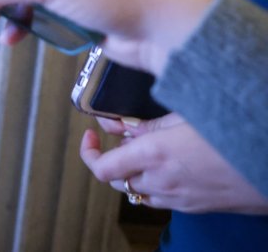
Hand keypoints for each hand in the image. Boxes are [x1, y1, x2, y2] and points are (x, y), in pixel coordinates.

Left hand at [81, 113, 267, 213]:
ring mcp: (179, 198)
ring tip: (144, 151)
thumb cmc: (233, 129)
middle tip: (120, 139)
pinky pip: (163, 200)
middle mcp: (162, 181)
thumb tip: (123, 126)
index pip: (102, 168)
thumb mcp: (187, 114)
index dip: (89, 153)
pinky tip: (169, 166)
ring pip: (139, 191)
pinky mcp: (196, 207)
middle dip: (112, 160)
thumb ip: (150, 124)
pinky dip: (155, 184)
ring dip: (134, 173)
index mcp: (154, 154)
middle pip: (117, 180)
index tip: (91, 135)